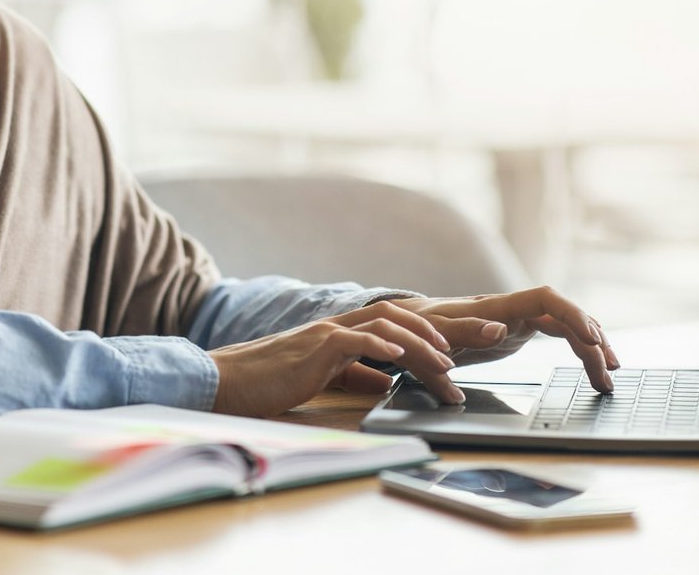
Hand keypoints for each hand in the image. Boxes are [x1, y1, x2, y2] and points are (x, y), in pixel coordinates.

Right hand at [209, 299, 464, 417]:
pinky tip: (401, 357)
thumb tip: (387, 382)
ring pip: (386, 324)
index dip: (427, 335)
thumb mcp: (322, 378)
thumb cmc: (269, 382)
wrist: (228, 381)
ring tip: (445, 362)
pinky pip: (356, 339)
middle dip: (439, 331)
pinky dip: (383, 345)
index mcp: (341, 333)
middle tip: (470, 350)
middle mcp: (338, 325)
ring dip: (421, 342)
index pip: (394, 324)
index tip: (455, 356)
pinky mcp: (316, 346)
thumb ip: (355, 374)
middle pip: (400, 315)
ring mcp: (327, 333)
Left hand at [387, 286, 619, 392]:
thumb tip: (499, 329)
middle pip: (565, 315)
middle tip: (610, 370)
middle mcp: (514, 308)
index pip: (545, 299)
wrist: (412, 325)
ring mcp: (520, 318)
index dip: (572, 314)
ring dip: (591, 349)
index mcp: (498, 306)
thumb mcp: (436, 333)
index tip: (593, 339)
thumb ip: (465, 331)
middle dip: (591, 340)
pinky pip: (559, 336)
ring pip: (567, 327)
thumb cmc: (421, 328)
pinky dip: (578, 352)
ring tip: (608, 378)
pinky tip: (592, 370)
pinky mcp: (520, 331)